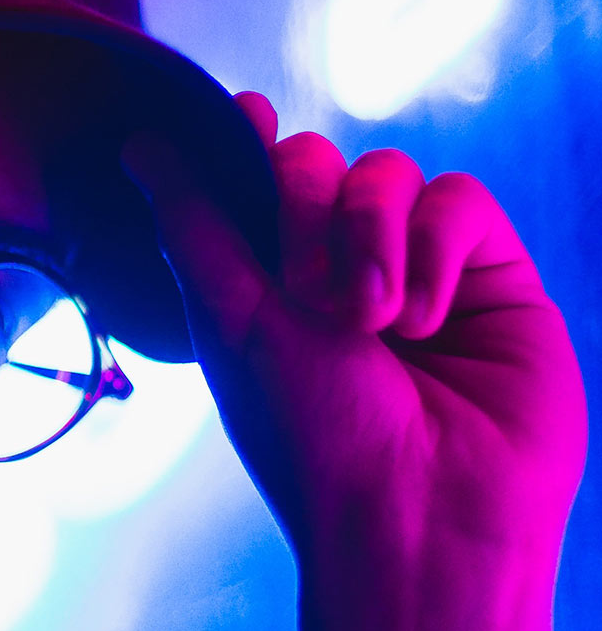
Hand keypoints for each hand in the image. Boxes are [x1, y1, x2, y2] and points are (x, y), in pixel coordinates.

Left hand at [123, 92, 587, 630]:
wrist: (420, 516)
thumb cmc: (312, 436)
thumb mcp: (233, 322)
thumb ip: (192, 225)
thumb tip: (137, 144)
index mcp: (265, 283)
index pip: (253, 179)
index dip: (247, 141)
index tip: (246, 114)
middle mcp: (338, 268)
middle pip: (316, 163)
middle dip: (303, 207)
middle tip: (308, 289)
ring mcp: (416, 268)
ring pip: (389, 172)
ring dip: (367, 233)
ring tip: (371, 319)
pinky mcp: (493, 275)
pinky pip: (461, 199)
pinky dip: (434, 246)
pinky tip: (423, 316)